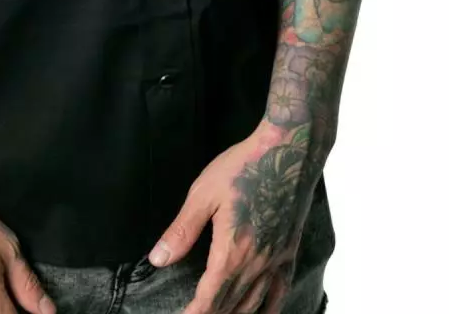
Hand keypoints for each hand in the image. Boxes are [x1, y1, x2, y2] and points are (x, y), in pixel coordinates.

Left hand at [147, 120, 320, 313]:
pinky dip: (269, 309)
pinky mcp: (290, 250)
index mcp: (233, 250)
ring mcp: (277, 258)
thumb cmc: (244, 166)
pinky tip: (261, 313)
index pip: (211, 297)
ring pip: (256, 304)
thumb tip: (158, 259)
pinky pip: (281, 292)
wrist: (289, 150)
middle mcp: (258, 262)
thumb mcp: (204, 194)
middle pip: (232, 305)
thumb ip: (182, 230)